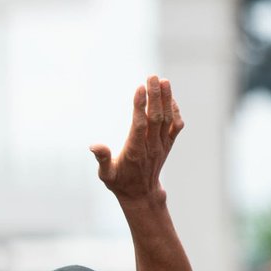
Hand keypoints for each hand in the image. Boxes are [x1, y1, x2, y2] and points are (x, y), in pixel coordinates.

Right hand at [90, 75, 182, 203]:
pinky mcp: (168, 144)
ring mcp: (162, 145)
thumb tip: (94, 146)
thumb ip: (102, 159)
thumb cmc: (119, 182)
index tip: (139, 88)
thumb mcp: (106, 175)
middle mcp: (151, 147)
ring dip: (166, 99)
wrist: (141, 194)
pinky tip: (170, 98)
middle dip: (155, 95)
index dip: (140, 106)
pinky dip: (174, 110)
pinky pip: (175, 125)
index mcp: (134, 151)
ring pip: (167, 119)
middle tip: (152, 76)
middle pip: (156, 117)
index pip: (140, 125)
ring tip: (164, 81)